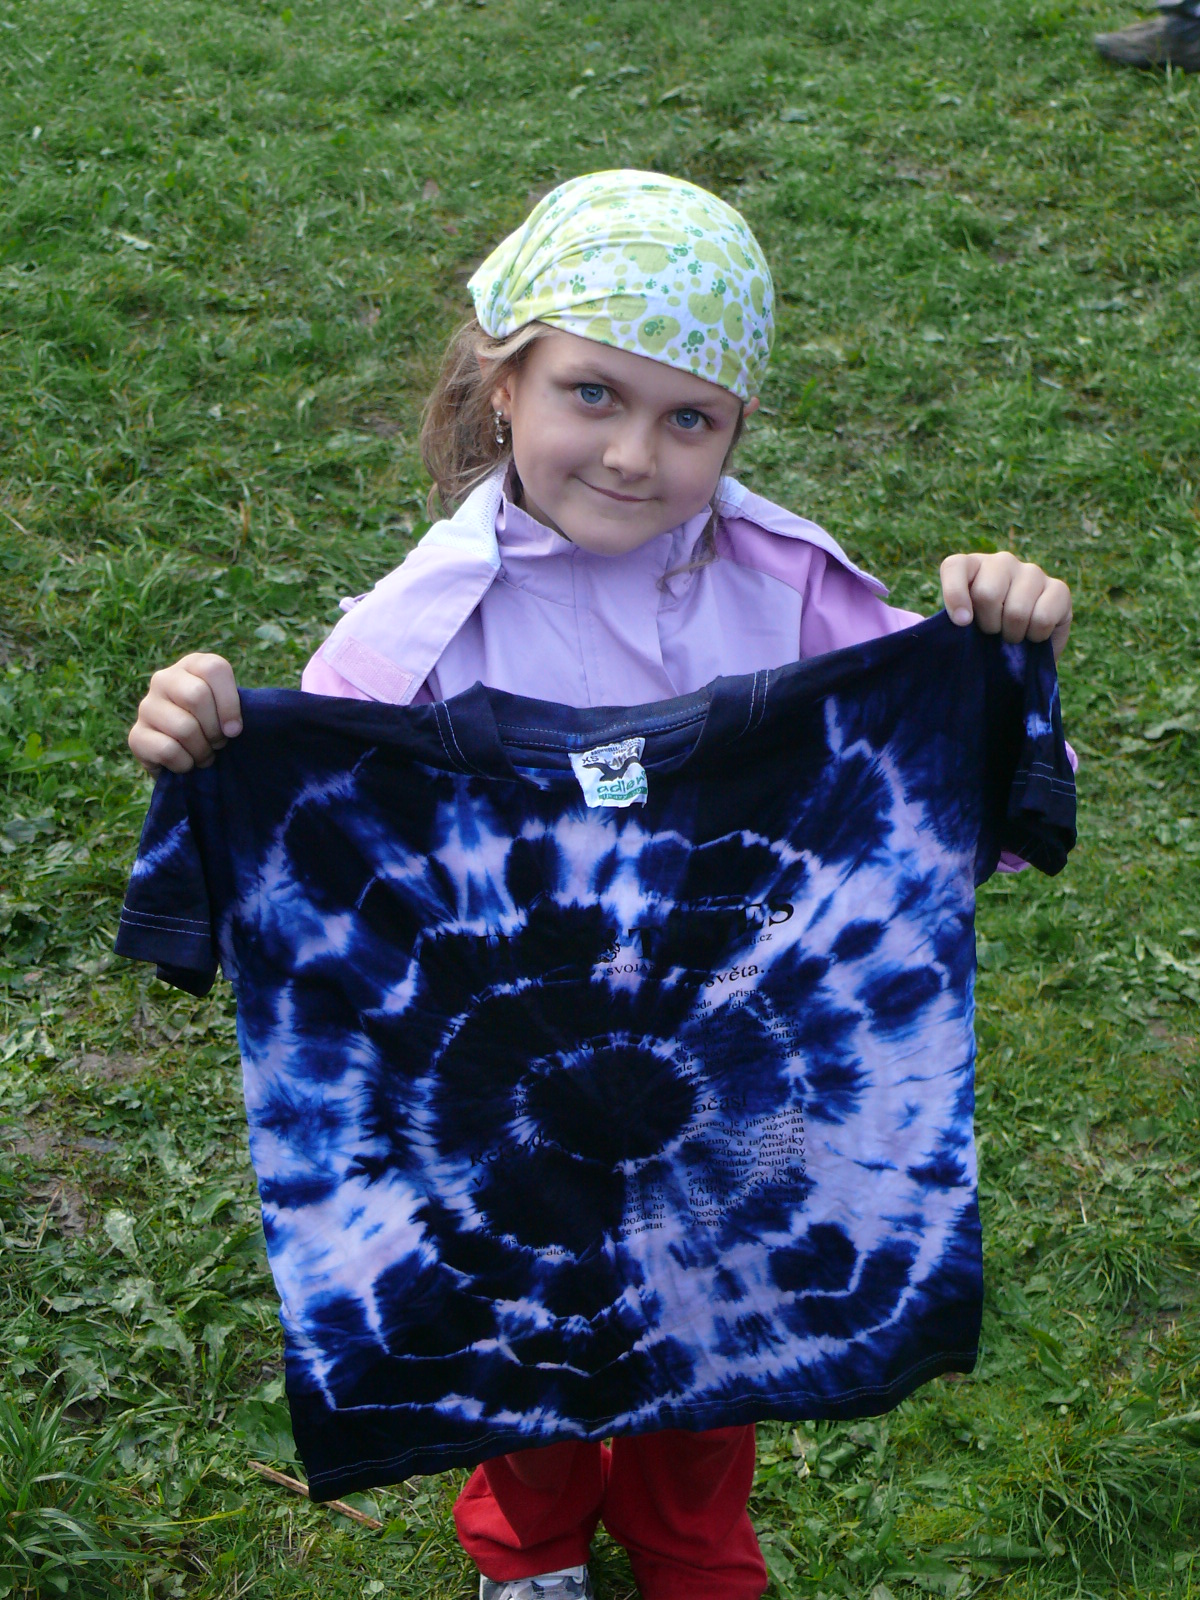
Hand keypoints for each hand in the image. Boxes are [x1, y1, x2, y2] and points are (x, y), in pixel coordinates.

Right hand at [128, 654, 242, 775]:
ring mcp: (146, 706)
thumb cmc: (216, 729)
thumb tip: (238, 725)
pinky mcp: (136, 736)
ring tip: (204, 755)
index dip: (230, 703)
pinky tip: (186, 763)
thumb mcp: (232, 710)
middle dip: (215, 729)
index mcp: (191, 665)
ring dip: (202, 751)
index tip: (235, 729)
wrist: (188, 759)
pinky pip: (167, 750)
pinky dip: (185, 764)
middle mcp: (164, 679)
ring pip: (183, 727)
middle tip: (218, 744)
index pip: (213, 668)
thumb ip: (245, 706)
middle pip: (197, 696)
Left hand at [940, 552, 1071, 660]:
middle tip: (993, 632)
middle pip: (987, 593)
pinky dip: (1036, 636)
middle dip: (988, 625)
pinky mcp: (1059, 588)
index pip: (954, 567)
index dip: (955, 596)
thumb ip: (955, 621)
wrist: (1023, 649)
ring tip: (1013, 634)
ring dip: (1012, 634)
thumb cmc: (983, 637)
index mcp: (970, 566)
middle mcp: (1001, 562)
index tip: (962, 623)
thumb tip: (963, 621)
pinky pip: (1043, 618)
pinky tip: (1034, 633)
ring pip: (1016, 611)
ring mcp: (1032, 572)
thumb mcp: (960, 629)